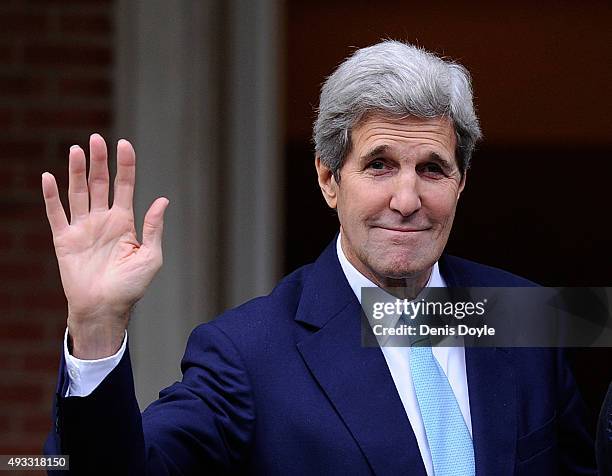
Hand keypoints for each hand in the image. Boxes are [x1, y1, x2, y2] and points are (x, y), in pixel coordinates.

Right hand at [42, 134, 168, 358]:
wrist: (104, 309)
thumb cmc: (130, 287)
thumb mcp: (150, 257)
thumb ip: (153, 228)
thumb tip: (162, 200)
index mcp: (124, 222)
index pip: (125, 186)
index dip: (125, 165)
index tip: (124, 144)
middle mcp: (103, 220)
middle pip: (100, 183)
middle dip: (99, 161)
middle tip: (96, 139)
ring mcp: (83, 228)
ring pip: (78, 192)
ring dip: (77, 171)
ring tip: (77, 150)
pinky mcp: (64, 239)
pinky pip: (56, 213)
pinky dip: (52, 196)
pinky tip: (49, 177)